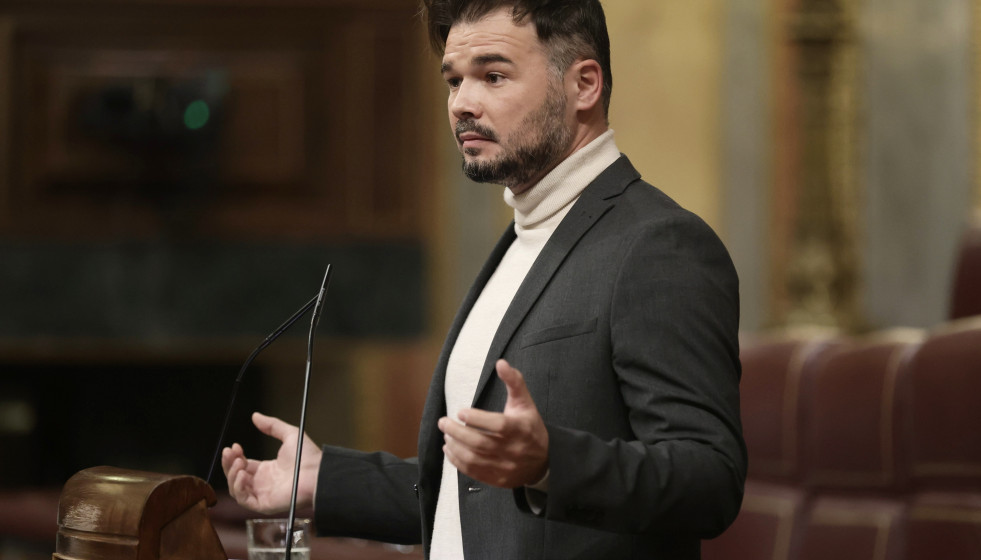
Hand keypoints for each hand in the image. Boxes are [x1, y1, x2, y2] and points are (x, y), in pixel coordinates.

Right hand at [221, 412, 322, 513]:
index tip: (235, 446)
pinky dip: (239, 487)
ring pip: (236, 489)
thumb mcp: (289, 435)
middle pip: (236, 476)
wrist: (317, 474)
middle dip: (229, 464)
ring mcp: (263, 495)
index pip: (244, 465)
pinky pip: (244, 500)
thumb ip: (272, 426)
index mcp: (268, 470)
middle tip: (229, 451)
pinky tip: (242, 474)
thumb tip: (255, 416)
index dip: (236, 456)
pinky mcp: (264, 505)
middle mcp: (263, 483)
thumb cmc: (308, 457)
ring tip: (238, 462)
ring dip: (232, 474)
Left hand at [438, 359, 548, 487]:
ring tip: (446, 435)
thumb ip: (514, 382)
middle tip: (443, 422)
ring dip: (455, 446)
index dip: (477, 419)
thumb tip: (500, 363)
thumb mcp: (525, 403)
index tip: (461, 412)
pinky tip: (450, 450)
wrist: (543, 461)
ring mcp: (506, 467)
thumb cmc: (530, 427)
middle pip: (480, 443)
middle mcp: (514, 450)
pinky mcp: (498, 479)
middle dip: (457, 432)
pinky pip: (474, 472)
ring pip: (474, 459)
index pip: (498, 425)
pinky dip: (458, 461)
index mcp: (521, 429)